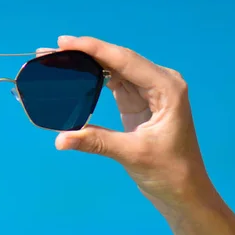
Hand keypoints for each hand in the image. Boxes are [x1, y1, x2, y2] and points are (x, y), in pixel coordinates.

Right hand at [44, 35, 213, 208]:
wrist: (184, 192)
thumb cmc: (170, 172)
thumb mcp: (133, 154)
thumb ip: (96, 142)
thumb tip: (60, 139)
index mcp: (166, 88)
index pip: (124, 60)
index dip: (93, 48)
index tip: (64, 42)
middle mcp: (159, 82)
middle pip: (117, 60)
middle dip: (84, 54)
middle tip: (50, 52)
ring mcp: (148, 91)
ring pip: (113, 69)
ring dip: (86, 65)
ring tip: (56, 62)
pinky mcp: (138, 102)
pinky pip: (112, 83)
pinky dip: (92, 79)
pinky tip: (73, 76)